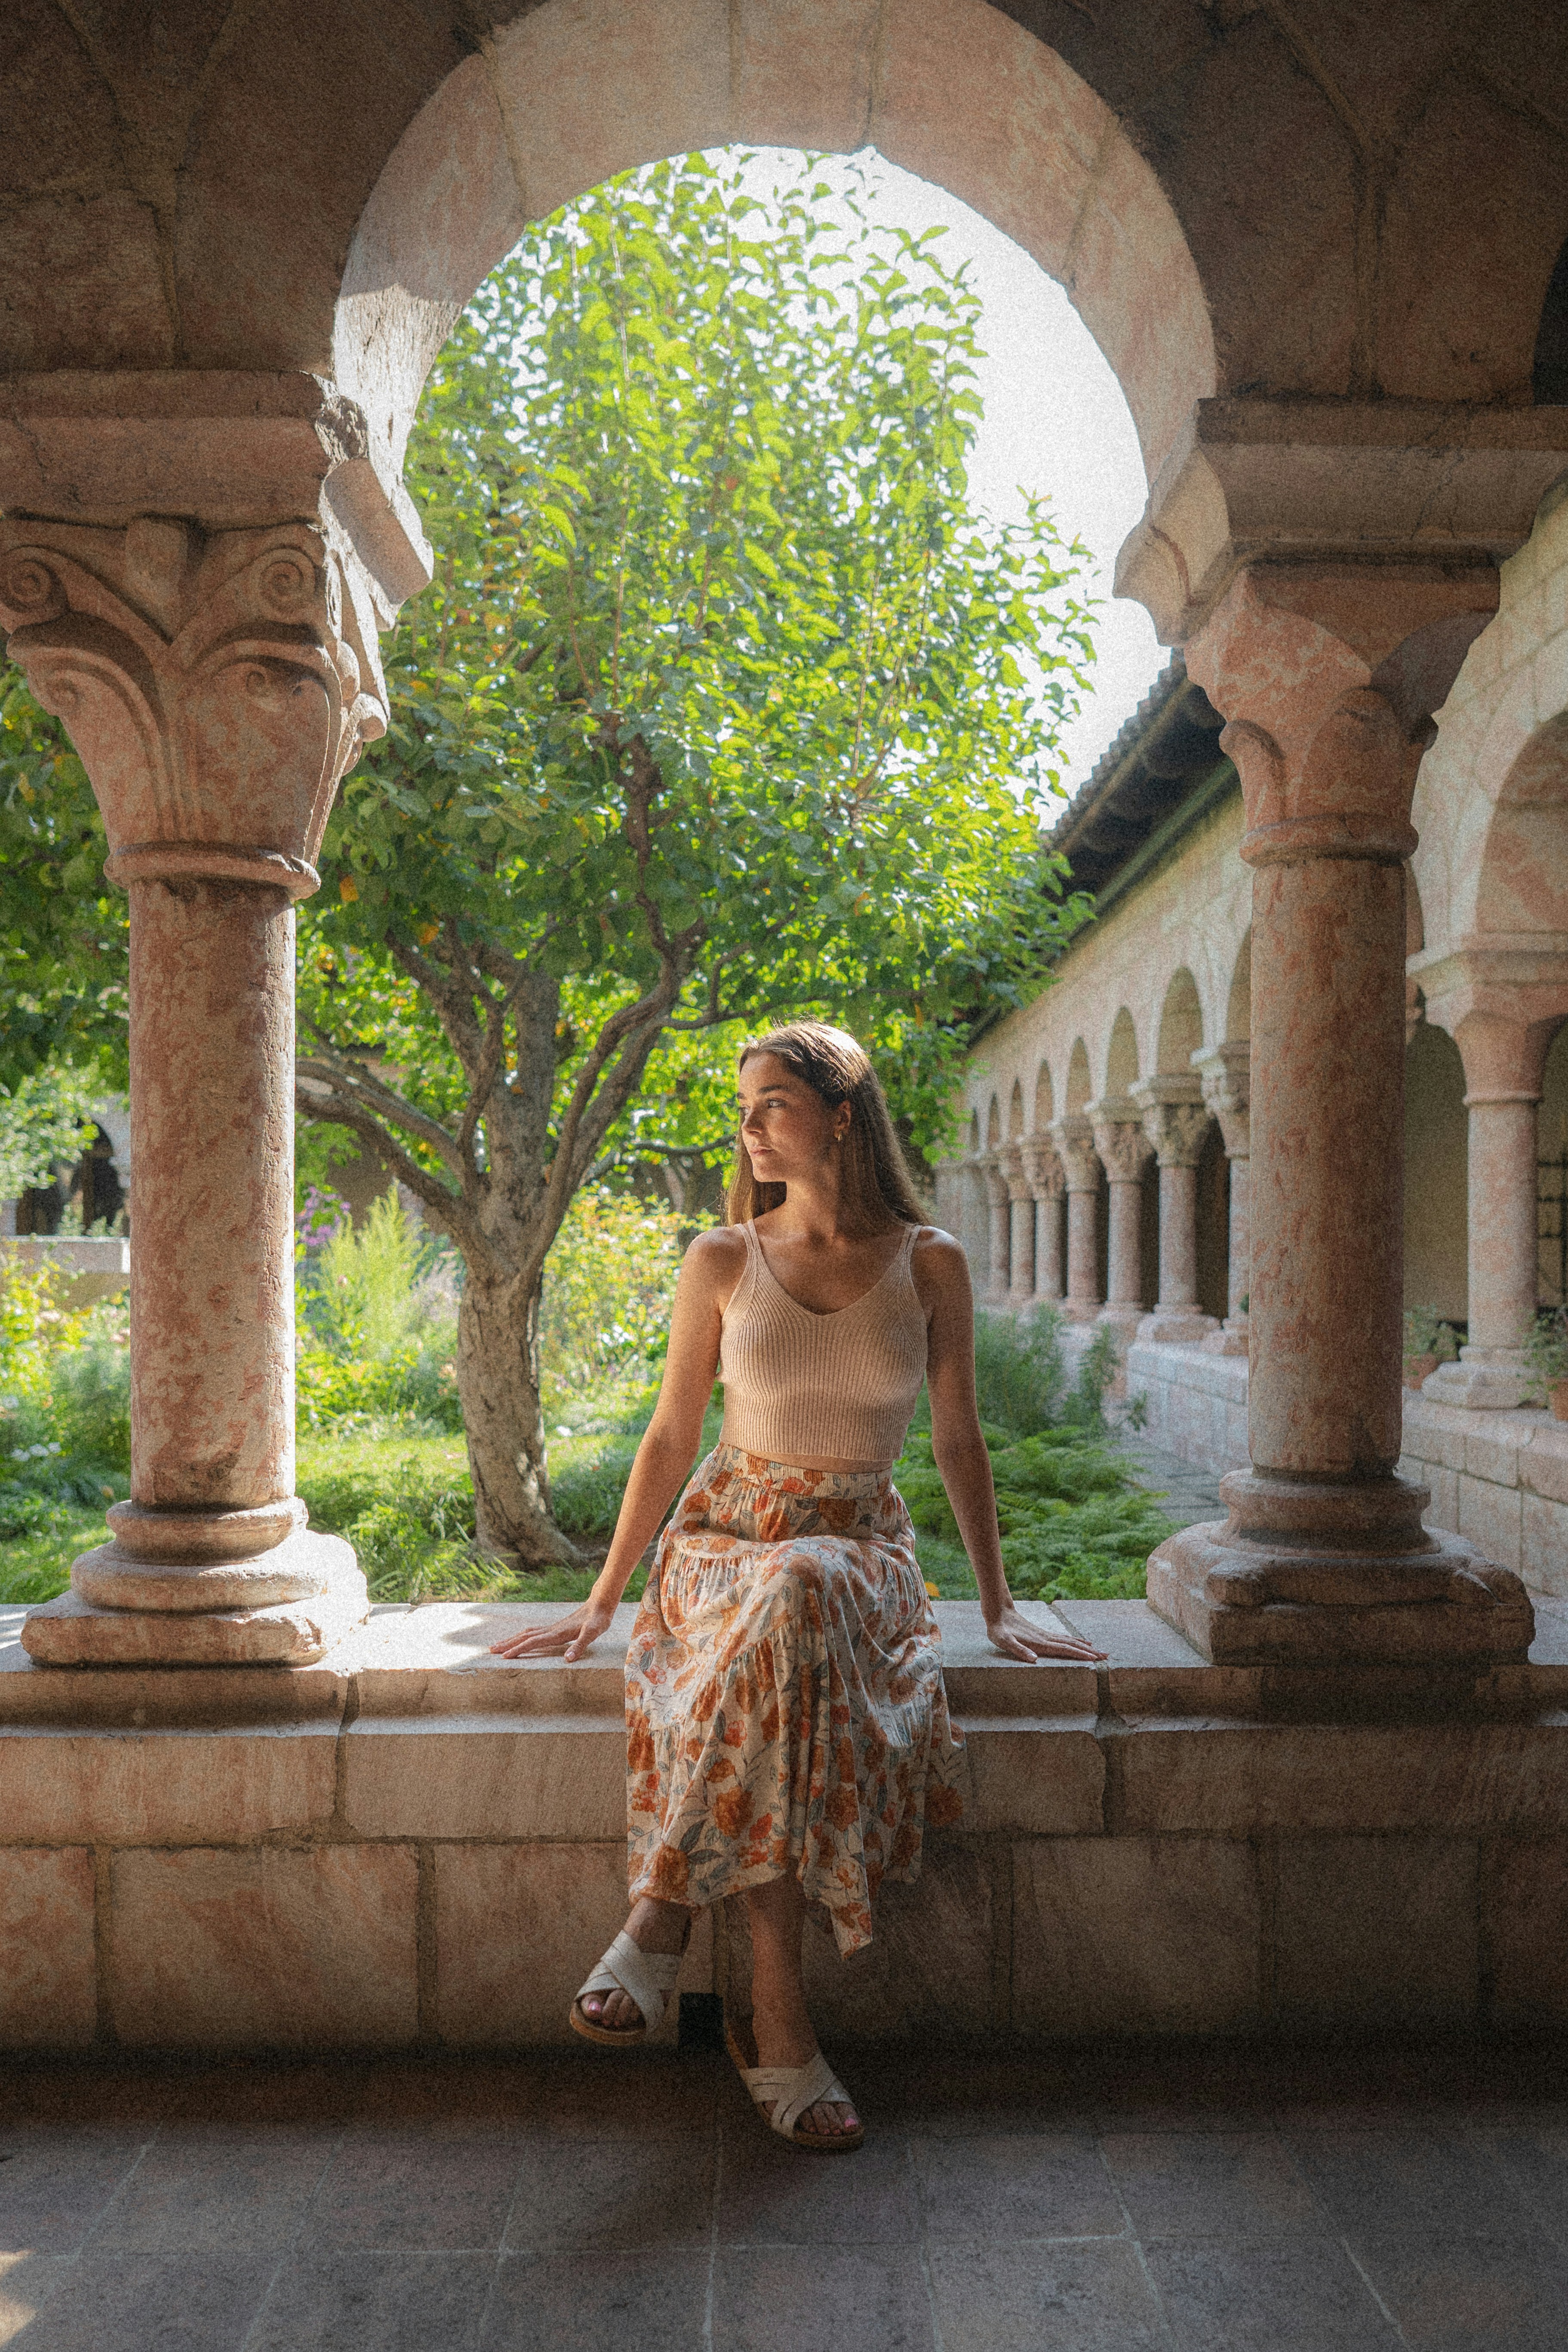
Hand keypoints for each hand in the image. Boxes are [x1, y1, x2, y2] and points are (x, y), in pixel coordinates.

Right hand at [489, 1598, 615, 1660]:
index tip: (504, 1656)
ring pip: (527, 1633)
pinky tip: (521, 1638)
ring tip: (499, 1644)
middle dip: (507, 1644)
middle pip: (524, 1637)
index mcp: (556, 1633)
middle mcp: (551, 1630)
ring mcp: (552, 1627)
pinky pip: (534, 1632)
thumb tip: (567, 1660)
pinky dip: (523, 1636)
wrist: (600, 1604)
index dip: (518, 1650)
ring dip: (512, 1639)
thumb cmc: (597, 1620)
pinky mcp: (556, 1627)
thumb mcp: (592, 1634)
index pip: (532, 1642)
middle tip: (490, 1650)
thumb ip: (579, 1646)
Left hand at [984, 1604, 1105, 1662]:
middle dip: (1089, 1651)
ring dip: (1085, 1646)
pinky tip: (1080, 1642)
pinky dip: (1075, 1641)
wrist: (998, 1612)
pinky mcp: (1043, 1633)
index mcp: (1040, 1643)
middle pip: (1072, 1645)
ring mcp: (1045, 1635)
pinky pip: (1063, 1639)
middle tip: (1106, 1656)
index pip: (1064, 1650)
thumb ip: (1018, 1650)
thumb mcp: (1004, 1641)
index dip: (1080, 1655)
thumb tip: (1034, 1659)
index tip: (1095, 1659)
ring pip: (1070, 1641)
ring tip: (1099, 1651)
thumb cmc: (999, 1630)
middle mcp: (1046, 1638)